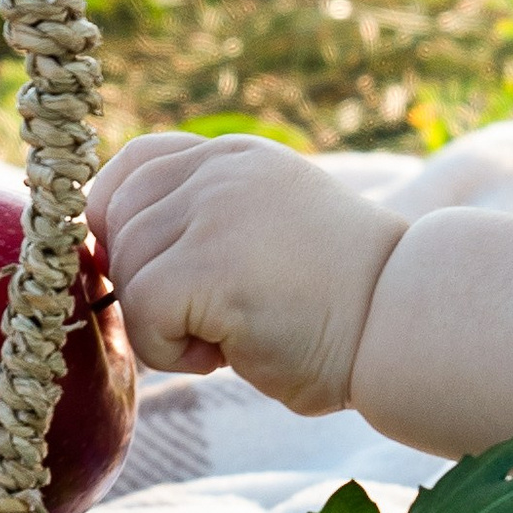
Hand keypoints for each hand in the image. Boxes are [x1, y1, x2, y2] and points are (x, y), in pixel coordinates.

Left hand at [87, 133, 404, 418]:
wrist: (408, 325)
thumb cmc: (341, 301)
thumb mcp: (268, 229)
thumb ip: (204, 218)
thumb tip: (104, 251)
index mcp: (236, 156)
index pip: (133, 165)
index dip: (121, 222)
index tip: (154, 273)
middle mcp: (221, 170)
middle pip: (117, 220)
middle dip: (143, 283)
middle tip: (208, 317)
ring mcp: (216, 211)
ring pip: (125, 270)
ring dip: (161, 322)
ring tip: (229, 336)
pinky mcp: (211, 264)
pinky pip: (142, 312)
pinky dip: (169, 351)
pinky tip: (225, 356)